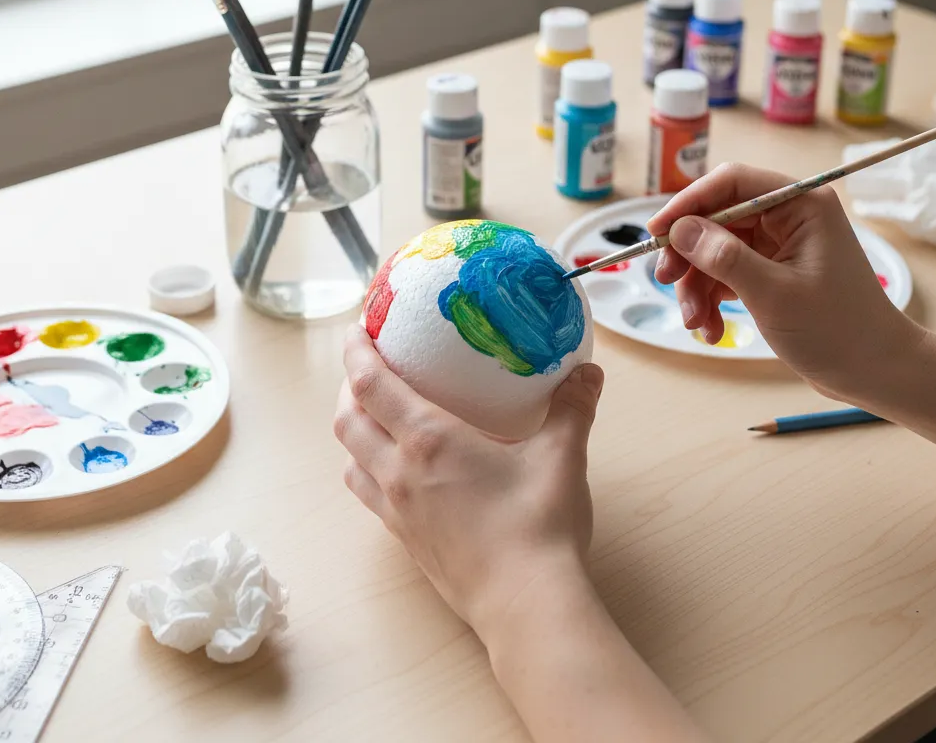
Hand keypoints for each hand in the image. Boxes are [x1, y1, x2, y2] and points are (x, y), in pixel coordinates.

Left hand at [334, 323, 604, 640]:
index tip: (357, 329)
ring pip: (350, 459)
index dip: (356, 352)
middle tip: (366, 368)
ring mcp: (396, 510)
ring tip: (373, 415)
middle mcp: (399, 472)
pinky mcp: (405, 540)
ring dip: (352, 430)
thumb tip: (587, 372)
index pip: (370, 384)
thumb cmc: (538, 526)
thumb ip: (571, 408)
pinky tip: (394, 469)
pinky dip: (366, 468)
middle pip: (348, 420)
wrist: (525, 606)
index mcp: (428, 440)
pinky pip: (368, 494)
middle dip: (348, 387)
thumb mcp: (561, 457)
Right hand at [647, 163, 920, 403]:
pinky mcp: (770, 273)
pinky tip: (711, 329)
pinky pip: (724, 275)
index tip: (656, 231)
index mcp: (800, 205)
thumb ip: (724, 256)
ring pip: (713, 251)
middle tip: (666, 281)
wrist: (874, 372)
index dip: (688, 203)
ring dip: (697, 286)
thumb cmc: (838, 330)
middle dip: (688, 254)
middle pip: (716, 219)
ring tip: (696, 322)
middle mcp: (788, 218)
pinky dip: (712, 300)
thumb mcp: (773, 293)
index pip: (731, 183)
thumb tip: (680, 229)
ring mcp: (777, 246)